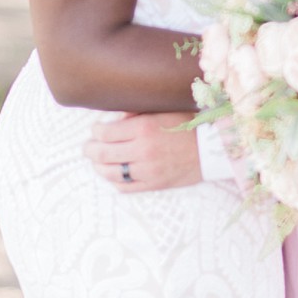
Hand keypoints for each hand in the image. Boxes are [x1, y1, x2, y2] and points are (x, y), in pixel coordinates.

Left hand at [84, 112, 200, 192]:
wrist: (210, 150)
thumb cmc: (186, 125)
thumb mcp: (161, 109)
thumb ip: (135, 112)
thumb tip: (114, 118)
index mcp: (143, 128)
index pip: (105, 133)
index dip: (95, 131)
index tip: (96, 129)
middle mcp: (143, 150)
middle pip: (102, 153)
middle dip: (90, 149)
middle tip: (87, 147)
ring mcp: (148, 170)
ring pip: (110, 173)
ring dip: (98, 166)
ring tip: (96, 161)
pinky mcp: (154, 184)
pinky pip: (125, 187)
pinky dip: (114, 182)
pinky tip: (112, 175)